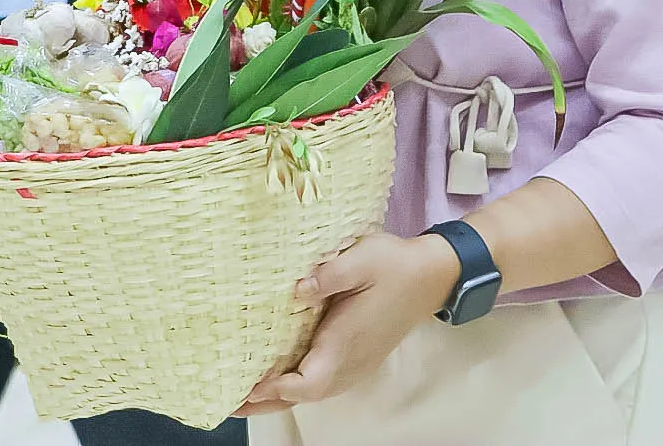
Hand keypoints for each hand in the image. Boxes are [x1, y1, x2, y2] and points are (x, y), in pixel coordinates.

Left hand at [237, 231, 457, 415]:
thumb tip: (296, 290)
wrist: (431, 275)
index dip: (278, 389)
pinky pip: (325, 383)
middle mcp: (351, 360)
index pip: (310, 381)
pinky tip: (282, 380)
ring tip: (248, 396)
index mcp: (346, 341)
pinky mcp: (361, 358)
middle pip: (307, 395)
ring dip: (281, 397)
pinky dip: (299, 389)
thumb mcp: (362, 258)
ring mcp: (358, 363)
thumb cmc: (394, 265)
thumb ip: (329, 275)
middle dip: (268, 401)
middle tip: (231, 403)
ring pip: (316, 392)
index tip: (248, 386)